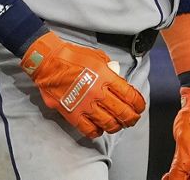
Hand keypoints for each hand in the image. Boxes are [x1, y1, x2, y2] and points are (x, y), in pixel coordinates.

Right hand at [20, 31, 145, 137]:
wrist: (49, 62)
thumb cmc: (73, 57)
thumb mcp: (98, 57)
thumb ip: (110, 69)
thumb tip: (118, 79)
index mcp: (106, 77)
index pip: (129, 95)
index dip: (138, 104)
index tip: (140, 107)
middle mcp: (98, 93)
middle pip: (122, 112)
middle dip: (131, 118)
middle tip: (133, 119)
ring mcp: (85, 104)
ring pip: (107, 123)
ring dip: (116, 126)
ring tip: (118, 126)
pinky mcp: (72, 113)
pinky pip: (88, 129)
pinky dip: (96, 132)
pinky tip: (99, 130)